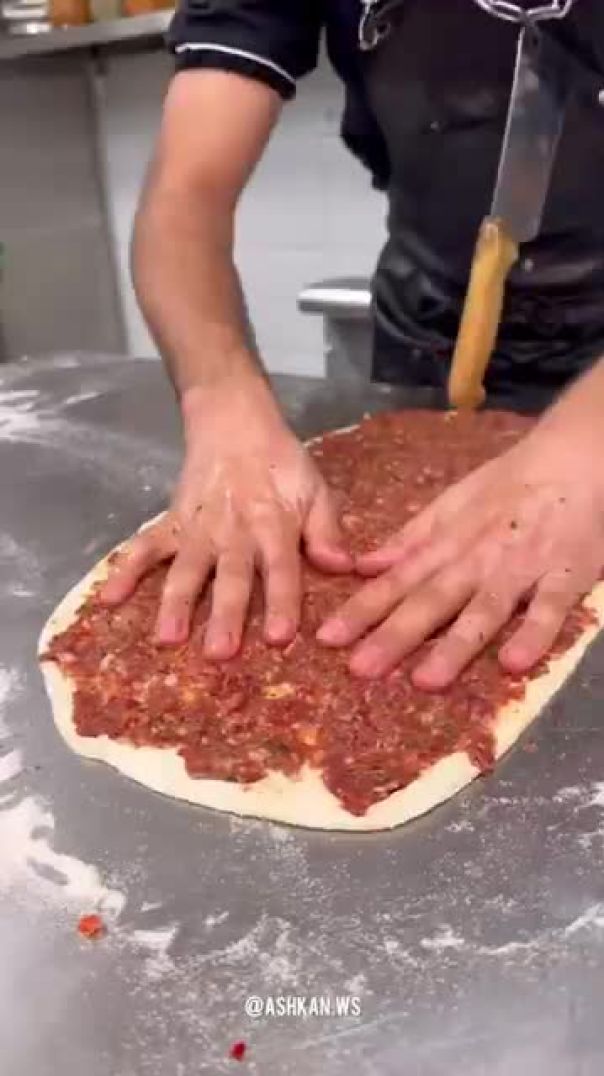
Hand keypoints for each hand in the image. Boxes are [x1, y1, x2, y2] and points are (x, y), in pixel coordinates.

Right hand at [102, 379, 350, 656]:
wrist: (234, 422)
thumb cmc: (281, 464)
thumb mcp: (314, 489)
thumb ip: (327, 530)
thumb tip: (343, 566)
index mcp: (274, 525)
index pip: (281, 568)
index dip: (281, 602)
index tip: (280, 637)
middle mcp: (234, 532)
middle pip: (230, 577)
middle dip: (225, 615)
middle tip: (220, 653)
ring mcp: (197, 529)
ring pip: (186, 569)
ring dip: (175, 603)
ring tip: (167, 638)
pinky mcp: (171, 523)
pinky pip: (145, 547)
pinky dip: (125, 570)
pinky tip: (108, 599)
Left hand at [317, 422, 603, 688]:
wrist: (575, 457)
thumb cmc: (510, 483)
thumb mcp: (452, 502)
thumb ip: (411, 538)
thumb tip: (363, 566)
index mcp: (447, 543)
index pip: (397, 581)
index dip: (362, 610)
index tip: (327, 639)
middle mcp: (477, 560)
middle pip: (431, 601)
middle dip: (394, 636)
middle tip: (360, 669)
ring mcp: (521, 569)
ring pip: (484, 611)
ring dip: (455, 645)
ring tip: (426, 681)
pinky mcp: (566, 576)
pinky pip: (549, 610)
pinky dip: (533, 634)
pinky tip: (513, 664)